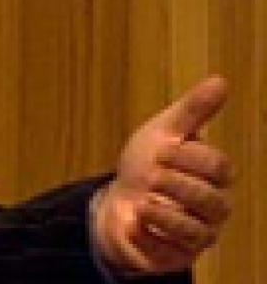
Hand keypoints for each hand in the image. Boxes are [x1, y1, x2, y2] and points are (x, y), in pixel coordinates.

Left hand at [92, 76, 232, 276]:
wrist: (116, 199)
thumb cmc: (146, 164)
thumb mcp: (163, 131)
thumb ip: (192, 110)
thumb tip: (221, 81)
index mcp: (213, 176)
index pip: (218, 167)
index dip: (188, 156)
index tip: (160, 149)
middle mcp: (212, 208)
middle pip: (212, 200)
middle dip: (177, 184)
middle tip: (150, 173)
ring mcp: (196, 234)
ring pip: (197, 230)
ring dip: (167, 214)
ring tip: (143, 200)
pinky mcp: (175, 256)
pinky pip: (171, 252)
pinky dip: (149, 234)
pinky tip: (135, 219)